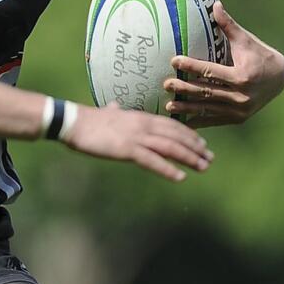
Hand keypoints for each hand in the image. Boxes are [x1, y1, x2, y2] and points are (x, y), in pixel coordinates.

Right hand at [65, 103, 213, 181]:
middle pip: (176, 136)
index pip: (171, 125)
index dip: (189, 135)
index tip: (202, 144)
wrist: (72, 122)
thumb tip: (114, 106)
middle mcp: (142, 125)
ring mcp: (136, 137)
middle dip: (196, 148)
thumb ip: (114, 110)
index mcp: (139, 117)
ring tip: (203, 167)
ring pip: (170, 147)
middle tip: (210, 158)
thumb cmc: (87, 120)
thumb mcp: (106, 113)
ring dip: (189, 158)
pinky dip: (168, 169)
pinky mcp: (127, 149)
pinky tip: (180, 177)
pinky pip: (153, 161)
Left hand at [162, 2, 283, 127]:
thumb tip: (214, 4)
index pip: (211, 70)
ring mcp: (240, 110)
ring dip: (187, 108)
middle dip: (185, 88)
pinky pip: (213, 120)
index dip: (191, 66)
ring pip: (208, 108)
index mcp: (243, 75)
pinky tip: (180, 120)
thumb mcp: (246, 41)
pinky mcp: (237, 118)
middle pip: (207, 91)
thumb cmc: (259, 56)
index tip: (174, 60)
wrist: (280, 79)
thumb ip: (228, 26)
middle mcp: (241, 95)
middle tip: (165, 83)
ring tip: (168, 105)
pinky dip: (197, 120)